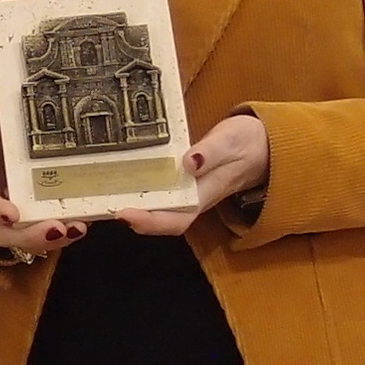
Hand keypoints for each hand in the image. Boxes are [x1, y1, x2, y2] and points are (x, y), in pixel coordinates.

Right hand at [0, 60, 81, 258]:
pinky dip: (61, 237)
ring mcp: (8, 227)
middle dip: (30, 232)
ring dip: (49, 238)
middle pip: (5, 231)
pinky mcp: (28, 231)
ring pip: (24, 241)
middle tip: (56, 226)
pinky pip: (41, 240)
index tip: (12, 213)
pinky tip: (81, 225)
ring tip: (75, 228)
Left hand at [114, 111, 268, 235]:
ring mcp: (187, 192)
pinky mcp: (182, 181)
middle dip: (131, 218)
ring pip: (157, 208)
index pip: (176, 219)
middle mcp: (192, 199)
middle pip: (159, 219)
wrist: (264, 145)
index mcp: (204, 195)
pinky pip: (159, 192)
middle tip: (100, 208)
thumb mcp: (230, 141)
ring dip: (132, 206)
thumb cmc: (247, 143)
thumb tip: (189, 163)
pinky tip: (119, 180)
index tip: (124, 215)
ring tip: (102, 198)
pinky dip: (139, 190)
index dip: (150, 222)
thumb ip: (211, 153)